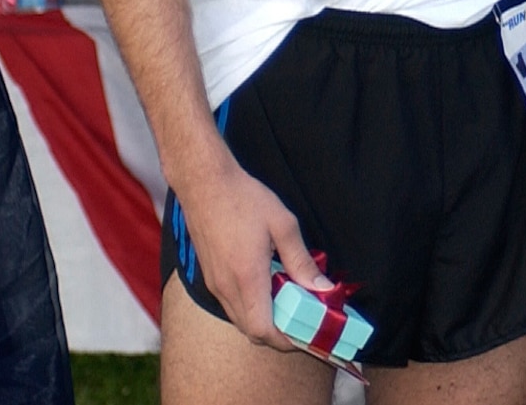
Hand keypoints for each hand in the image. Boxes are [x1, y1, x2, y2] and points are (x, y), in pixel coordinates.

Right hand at [172, 154, 329, 351]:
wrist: (204, 184)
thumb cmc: (245, 199)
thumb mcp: (283, 225)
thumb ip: (301, 261)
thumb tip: (321, 287)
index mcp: (247, 277)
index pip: (263, 330)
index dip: (285, 341)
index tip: (307, 337)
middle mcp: (226, 287)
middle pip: (251, 330)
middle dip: (279, 335)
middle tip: (304, 323)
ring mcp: (214, 284)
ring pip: (240, 319)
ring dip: (264, 321)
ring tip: (292, 306)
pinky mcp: (209, 276)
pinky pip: (232, 305)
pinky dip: (252, 308)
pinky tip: (270, 289)